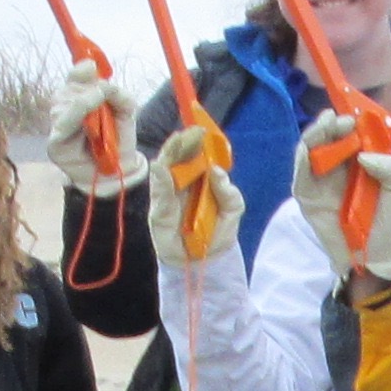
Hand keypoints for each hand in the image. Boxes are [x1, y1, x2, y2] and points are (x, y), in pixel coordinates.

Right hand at [49, 52, 136, 199]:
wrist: (120, 170)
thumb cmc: (119, 140)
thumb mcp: (126, 112)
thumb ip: (117, 94)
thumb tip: (104, 85)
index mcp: (77, 100)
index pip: (72, 80)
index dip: (79, 72)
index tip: (91, 67)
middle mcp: (63, 112)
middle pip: (66, 90)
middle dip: (84, 88)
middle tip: (102, 93)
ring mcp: (57, 128)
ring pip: (62, 104)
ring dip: (82, 100)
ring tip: (99, 102)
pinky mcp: (55, 144)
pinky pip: (61, 125)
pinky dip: (74, 114)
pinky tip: (86, 113)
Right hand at [148, 116, 237, 271]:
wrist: (206, 261)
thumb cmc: (218, 232)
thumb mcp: (232, 210)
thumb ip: (228, 191)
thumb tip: (215, 170)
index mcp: (199, 180)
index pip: (194, 155)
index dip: (196, 141)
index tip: (201, 129)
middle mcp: (182, 183)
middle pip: (177, 157)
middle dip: (183, 143)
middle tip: (191, 132)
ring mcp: (168, 195)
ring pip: (164, 169)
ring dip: (170, 154)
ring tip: (177, 141)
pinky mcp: (158, 210)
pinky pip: (158, 192)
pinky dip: (159, 178)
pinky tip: (161, 166)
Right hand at [292, 111, 390, 291]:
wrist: (378, 256)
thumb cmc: (389, 222)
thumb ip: (390, 166)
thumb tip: (362, 155)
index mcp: (356, 162)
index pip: (345, 135)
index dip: (346, 123)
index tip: (352, 119)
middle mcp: (335, 168)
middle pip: (324, 139)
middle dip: (328, 125)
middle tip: (337, 120)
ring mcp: (319, 183)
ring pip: (308, 152)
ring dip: (313, 136)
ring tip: (324, 126)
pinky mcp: (307, 199)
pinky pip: (299, 176)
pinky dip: (300, 161)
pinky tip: (307, 149)